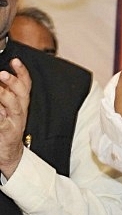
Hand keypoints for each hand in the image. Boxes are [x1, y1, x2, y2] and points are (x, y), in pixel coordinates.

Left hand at [0, 58, 31, 178]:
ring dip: (4, 95)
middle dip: (13, 81)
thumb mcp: (8, 108)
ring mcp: (14, 121)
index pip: (25, 84)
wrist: (9, 154)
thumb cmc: (7, 128)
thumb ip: (6, 94)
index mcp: (21, 103)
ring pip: (13, 106)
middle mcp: (20, 111)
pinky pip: (2, 123)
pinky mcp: (7, 133)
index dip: (22, 72)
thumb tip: (2, 80)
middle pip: (21, 93)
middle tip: (2, 73)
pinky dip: (0, 117)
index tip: (15, 61)